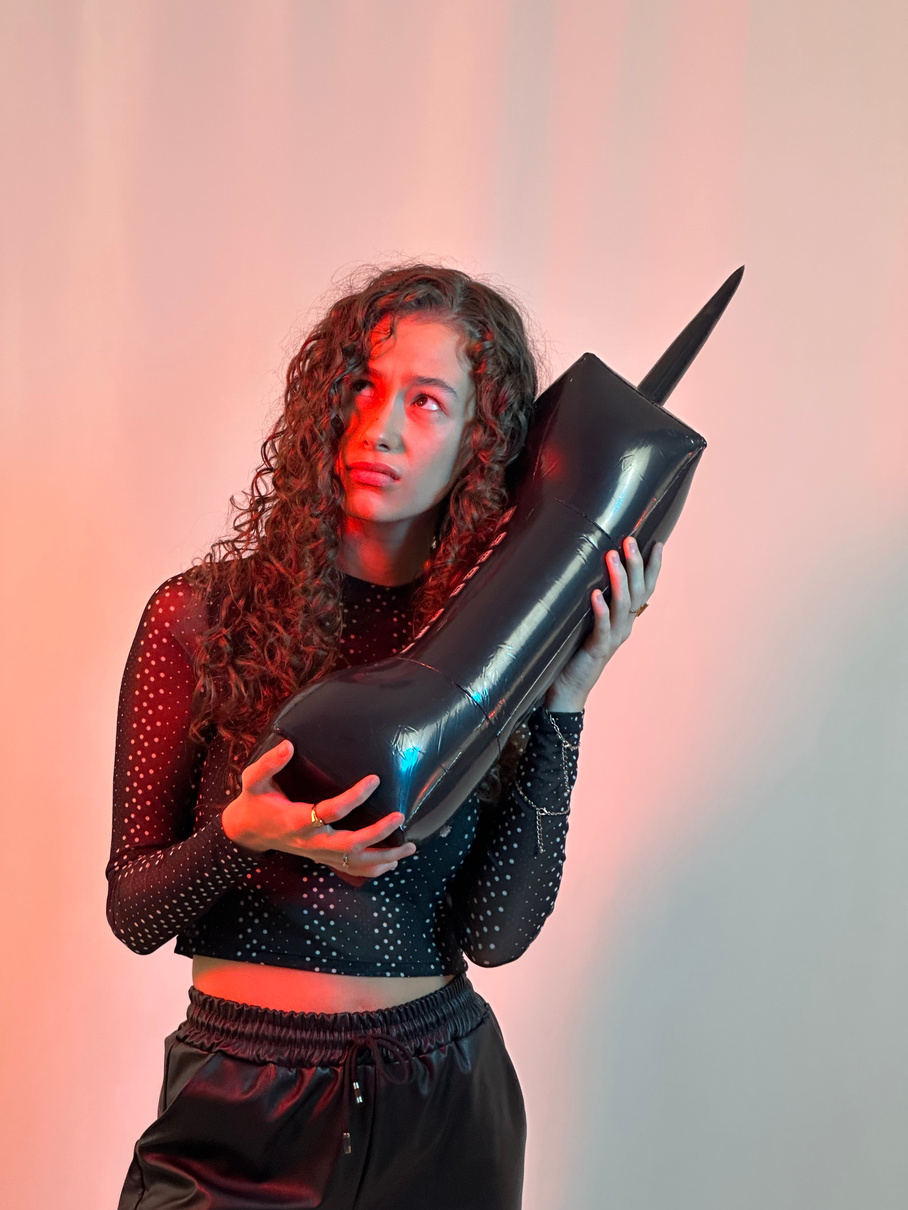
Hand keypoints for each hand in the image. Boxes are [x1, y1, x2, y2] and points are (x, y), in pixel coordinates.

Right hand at [221, 740, 415, 878]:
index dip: (354, 797)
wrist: (247, 832)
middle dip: (377, 834)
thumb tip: (288, 745)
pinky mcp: (322, 858)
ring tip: (409, 846)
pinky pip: (350, 869)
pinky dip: (373, 869)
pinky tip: (393, 863)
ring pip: (355, 862)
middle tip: (399, 817)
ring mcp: (318, 853)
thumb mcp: (253, 780)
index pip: (331, 811)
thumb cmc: (254, 801)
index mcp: (296, 820)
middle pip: (349, 845)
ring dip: (384, 857)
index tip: (375, 779)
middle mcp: (310, 841)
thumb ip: (269, 763)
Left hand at [544, 536, 663, 711]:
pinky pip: (602, 628)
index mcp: (625, 619)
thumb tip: (587, 570)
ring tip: (612, 557)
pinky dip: (600, 611)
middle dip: (635, 565)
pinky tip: (596, 595)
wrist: (567, 690)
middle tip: (629, 541)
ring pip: (622, 606)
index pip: (645, 590)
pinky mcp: (596, 650)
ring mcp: (612, 639)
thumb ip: (594, 602)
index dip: (653, 568)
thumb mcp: (588, 622)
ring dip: (619, 580)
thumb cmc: (574, 652)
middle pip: (637, 593)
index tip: (659, 544)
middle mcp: (623, 627)